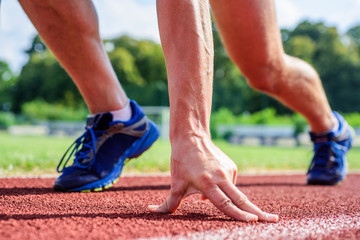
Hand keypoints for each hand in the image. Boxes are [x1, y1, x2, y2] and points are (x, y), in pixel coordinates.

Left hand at [148, 136, 278, 221]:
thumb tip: (150, 211)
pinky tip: (211, 178)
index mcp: (207, 183)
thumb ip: (168, 203)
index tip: (254, 221)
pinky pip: (231, 183)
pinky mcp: (232, 166)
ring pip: (236, 192)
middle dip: (258, 212)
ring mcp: (228, 171)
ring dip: (232, 200)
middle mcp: (220, 177)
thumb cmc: (181, 162)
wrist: (192, 137)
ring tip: (203, 181)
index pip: (226, 203)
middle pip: (241, 199)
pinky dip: (224, 187)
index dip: (239, 214)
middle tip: (274, 220)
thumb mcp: (175, 183)